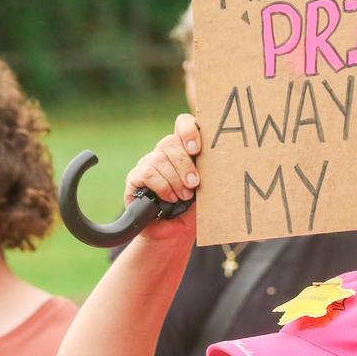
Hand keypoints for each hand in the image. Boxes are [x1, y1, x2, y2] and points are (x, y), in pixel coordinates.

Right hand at [124, 113, 200, 240]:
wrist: (175, 232)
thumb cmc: (194, 207)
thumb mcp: (207, 189)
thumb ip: (211, 172)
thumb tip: (221, 164)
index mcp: (184, 148)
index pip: (183, 123)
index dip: (188, 131)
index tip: (197, 149)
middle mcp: (165, 152)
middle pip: (171, 142)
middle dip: (185, 165)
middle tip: (194, 185)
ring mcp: (149, 162)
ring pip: (159, 158)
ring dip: (174, 179)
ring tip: (183, 197)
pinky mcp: (135, 177)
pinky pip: (146, 172)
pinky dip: (161, 186)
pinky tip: (169, 198)